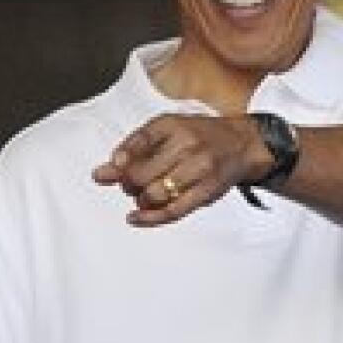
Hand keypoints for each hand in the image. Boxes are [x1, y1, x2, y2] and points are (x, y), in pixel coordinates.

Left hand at [92, 112, 268, 225]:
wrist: (242, 144)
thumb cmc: (199, 137)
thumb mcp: (166, 133)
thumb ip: (133, 152)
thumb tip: (100, 174)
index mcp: (172, 124)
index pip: (141, 140)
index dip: (123, 156)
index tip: (113, 167)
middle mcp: (186, 144)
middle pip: (141, 173)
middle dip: (128, 184)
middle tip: (131, 185)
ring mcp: (199, 168)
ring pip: (155, 194)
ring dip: (141, 200)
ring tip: (144, 196)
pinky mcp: (207, 191)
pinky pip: (173, 211)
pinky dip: (150, 218)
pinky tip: (137, 217)